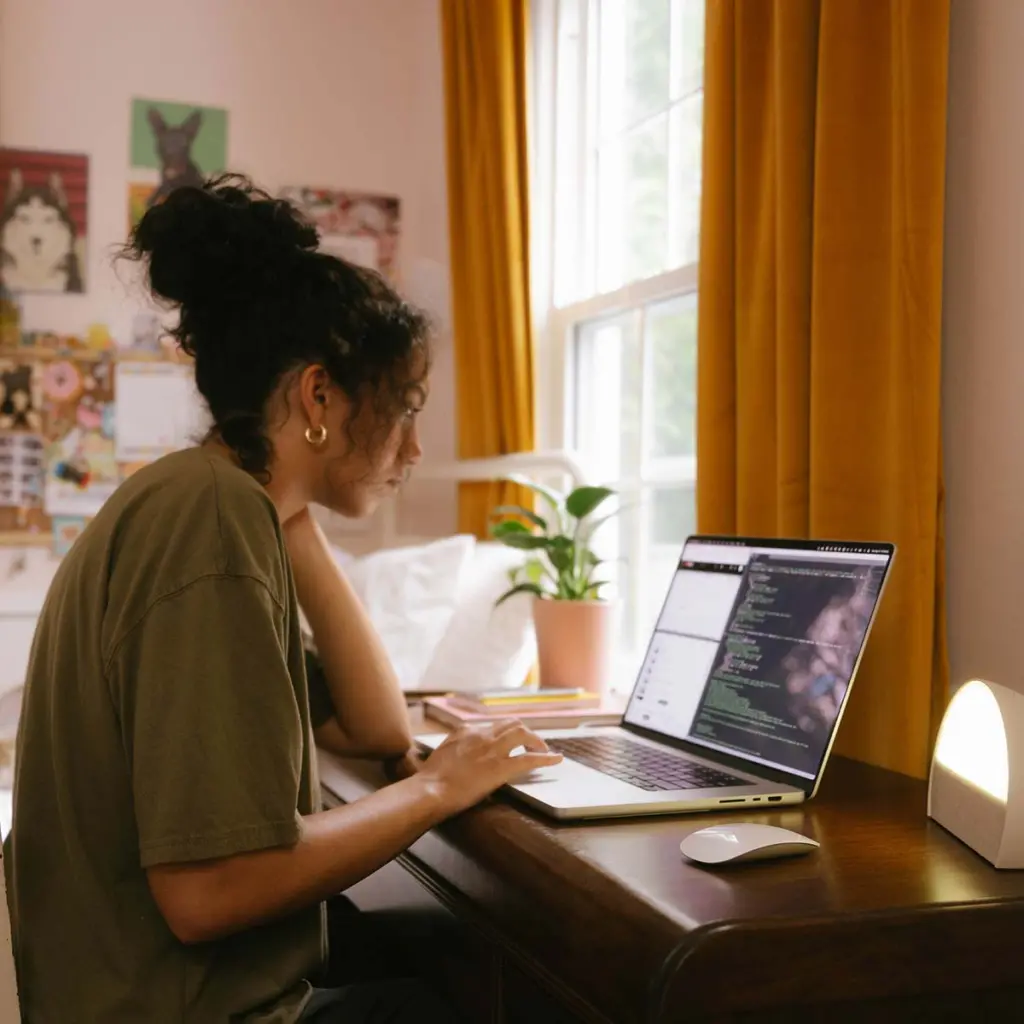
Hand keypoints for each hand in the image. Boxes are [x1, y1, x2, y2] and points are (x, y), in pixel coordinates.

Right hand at [419, 721, 562, 815]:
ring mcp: (492, 749)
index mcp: (465, 730)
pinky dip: (546, 758)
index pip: (491, 726)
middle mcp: (481, 734)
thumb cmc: (431, 779)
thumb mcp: (441, 753)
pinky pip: (529, 759)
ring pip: (522, 733)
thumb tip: (461, 754)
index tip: (509, 742)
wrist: (431, 790)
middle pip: (511, 724)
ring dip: (535, 740)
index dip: (504, 734)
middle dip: (524, 732)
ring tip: (543, 750)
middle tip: (531, 744)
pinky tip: (556, 759)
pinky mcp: (500, 767)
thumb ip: (455, 748)